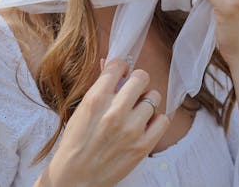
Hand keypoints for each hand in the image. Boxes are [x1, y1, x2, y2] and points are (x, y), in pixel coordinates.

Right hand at [46, 59, 169, 186]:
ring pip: (154, 97)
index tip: (122, 73)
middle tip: (133, 90)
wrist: (75, 176)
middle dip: (137, 81)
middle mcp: (115, 111)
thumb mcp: (82, 109)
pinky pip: (163, 119)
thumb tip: (109, 63)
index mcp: (96, 99)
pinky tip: (145, 124)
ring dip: (147, 101)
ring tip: (137, 110)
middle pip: (141, 77)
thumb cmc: (76, 141)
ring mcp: (131, 129)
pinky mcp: (143, 145)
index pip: (118, 66)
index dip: (121, 68)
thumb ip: (99, 86)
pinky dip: (156, 120)